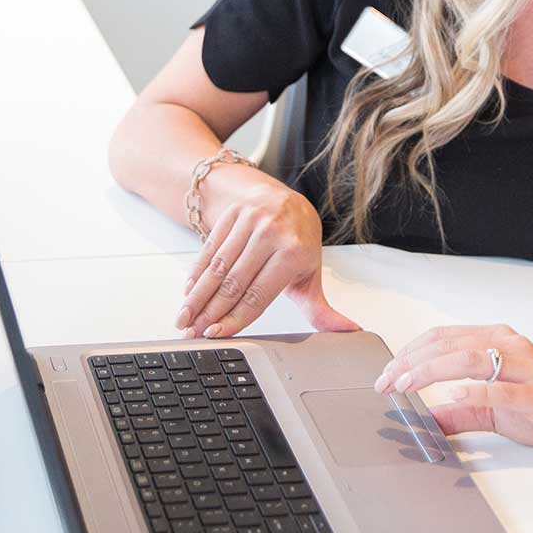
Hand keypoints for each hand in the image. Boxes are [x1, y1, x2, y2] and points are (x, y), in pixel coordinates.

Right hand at [176, 166, 358, 337]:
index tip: (216, 334)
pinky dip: (196, 272)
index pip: (258, 294)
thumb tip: (349, 331)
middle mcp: (271, 233)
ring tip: (184, 318)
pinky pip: (209, 248)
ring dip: (197, 296)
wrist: (285, 198)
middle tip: (192, 333)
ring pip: (218, 266)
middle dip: (210, 312)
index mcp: (294, 251)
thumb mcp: (310, 273)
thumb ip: (321, 308)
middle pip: (234, 282)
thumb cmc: (297, 242)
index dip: (235, 318)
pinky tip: (188, 292)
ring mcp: (250, 220)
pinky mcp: (232, 214)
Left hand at [371, 324, 532, 457]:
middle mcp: (510, 345)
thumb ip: (460, 412)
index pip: (443, 338)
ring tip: (405, 384)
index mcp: (497, 341)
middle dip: (410, 362)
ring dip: (432, 371)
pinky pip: (504, 387)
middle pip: (450, 345)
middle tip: (385, 381)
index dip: (410, 353)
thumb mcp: (494, 411)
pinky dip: (476, 389)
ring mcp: (527, 366)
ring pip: (471, 358)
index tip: (386, 374)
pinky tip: (453, 394)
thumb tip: (424, 419)